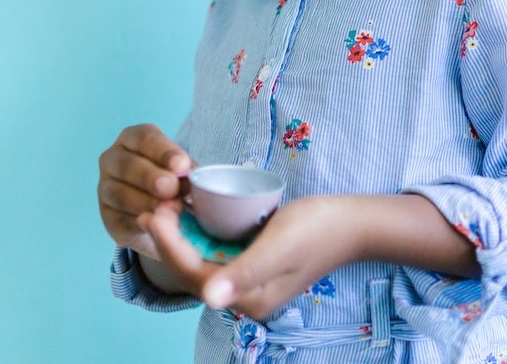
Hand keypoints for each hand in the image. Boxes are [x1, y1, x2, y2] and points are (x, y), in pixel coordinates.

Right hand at [97, 123, 192, 260]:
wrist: (159, 212)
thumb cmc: (173, 178)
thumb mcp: (182, 168)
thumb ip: (185, 170)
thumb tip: (193, 178)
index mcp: (132, 139)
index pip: (145, 138)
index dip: (163, 151)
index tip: (181, 164)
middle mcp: (113, 159)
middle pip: (128, 165)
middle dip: (151, 177)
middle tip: (172, 188)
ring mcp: (105, 188)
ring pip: (120, 194)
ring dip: (146, 203)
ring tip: (171, 210)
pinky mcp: (108, 217)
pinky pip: (119, 219)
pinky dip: (140, 222)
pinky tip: (157, 225)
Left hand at [144, 194, 361, 319]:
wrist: (354, 222)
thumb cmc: (319, 229)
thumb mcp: (279, 246)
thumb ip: (245, 271)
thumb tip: (210, 297)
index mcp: (250, 299)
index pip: (195, 274)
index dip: (169, 245)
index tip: (153, 212)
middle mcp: (246, 297)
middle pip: (194, 272)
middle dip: (169, 242)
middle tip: (152, 207)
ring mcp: (251, 282)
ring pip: (203, 263)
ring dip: (182, 239)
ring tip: (166, 208)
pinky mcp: (256, 265)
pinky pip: (218, 254)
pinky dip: (201, 237)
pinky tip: (192, 216)